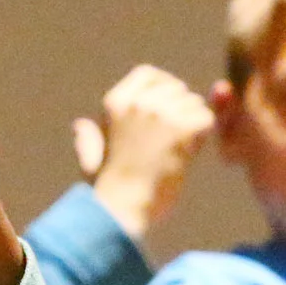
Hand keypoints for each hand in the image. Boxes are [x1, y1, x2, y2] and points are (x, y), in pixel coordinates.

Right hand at [74, 64, 217, 242]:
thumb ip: (88, 138)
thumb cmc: (108, 191)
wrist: (122, 210)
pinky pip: (206, 118)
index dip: (163, 86)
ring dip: (194, 124)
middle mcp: (138, 102)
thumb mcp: (91, 159)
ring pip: (194, 103)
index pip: (148, 74)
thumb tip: (79, 125)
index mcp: (115, 103)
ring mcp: (161, 114)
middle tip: (177, 137)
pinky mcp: (182, 129)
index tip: (168, 106)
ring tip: (181, 149)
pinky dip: (204, 135)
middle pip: (176, 88)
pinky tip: (192, 154)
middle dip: (181, 109)